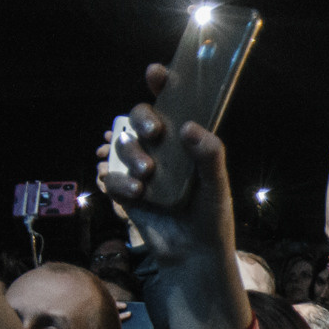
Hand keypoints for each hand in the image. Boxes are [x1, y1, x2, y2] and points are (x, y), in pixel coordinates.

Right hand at [97, 65, 235, 275]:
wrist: (192, 255)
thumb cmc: (211, 218)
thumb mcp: (216, 187)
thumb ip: (209, 156)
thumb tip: (190, 127)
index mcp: (187, 141)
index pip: (175, 104)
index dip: (164, 84)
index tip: (156, 73)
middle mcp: (163, 149)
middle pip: (140, 117)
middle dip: (142, 119)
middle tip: (154, 132)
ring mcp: (141, 167)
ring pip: (124, 144)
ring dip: (131, 155)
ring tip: (146, 179)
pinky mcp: (125, 189)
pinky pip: (111, 176)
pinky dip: (117, 181)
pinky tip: (135, 194)